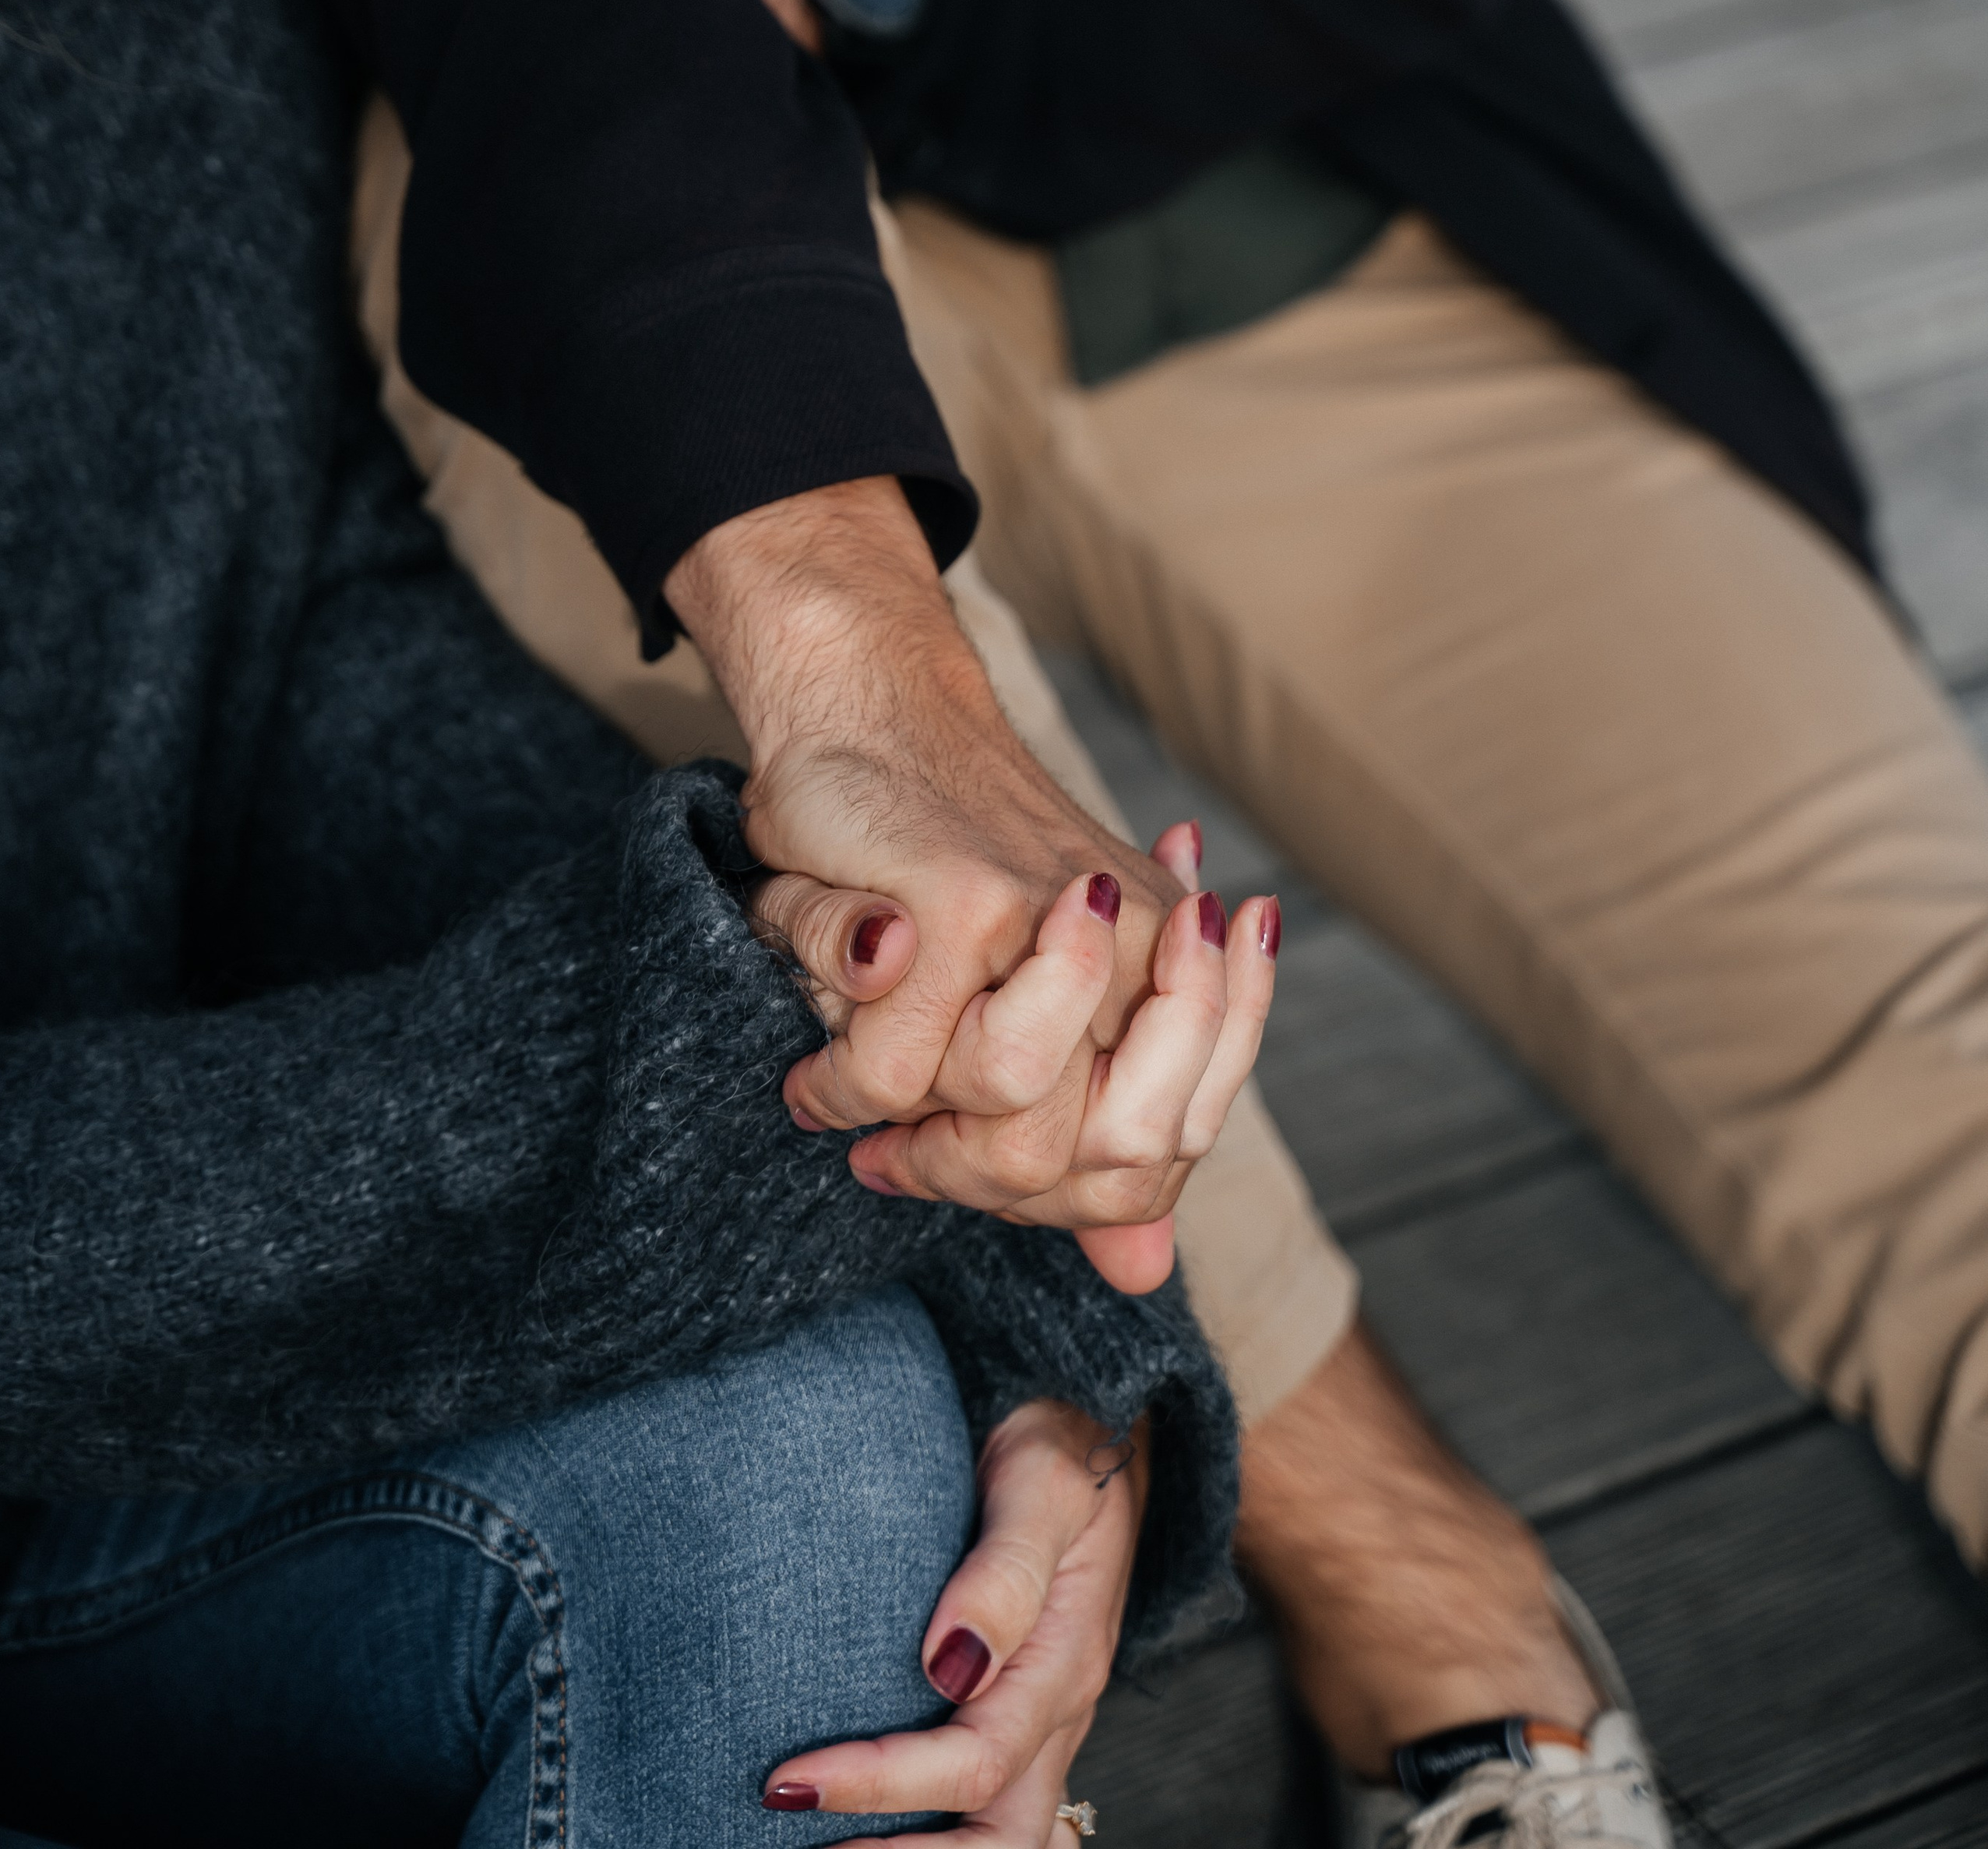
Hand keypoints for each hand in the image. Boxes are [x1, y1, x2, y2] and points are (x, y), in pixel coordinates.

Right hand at [667, 480, 1278, 1284]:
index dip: (1059, 1203)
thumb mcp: (1025, 1003)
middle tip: (902, 1148)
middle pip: (1096, 1153)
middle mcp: (1142, 940)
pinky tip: (815, 1044)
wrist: (869, 713)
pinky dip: (836, 1079)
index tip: (951, 1161)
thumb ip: (1090, 1131)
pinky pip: (893, 1070)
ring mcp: (1055, 920)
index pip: (1160, 1158)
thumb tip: (1145, 1275)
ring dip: (905, 1120)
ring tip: (852, 1084)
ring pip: (1007, 1111)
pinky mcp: (958, 903)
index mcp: (1173, 962)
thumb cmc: (938, 863)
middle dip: (976, 1174)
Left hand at [762, 1398, 1145, 1844]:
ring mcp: (1041, 1707)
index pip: (973, 1764)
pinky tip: (866, 1813)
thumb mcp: (1041, 1482)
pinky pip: (987, 1791)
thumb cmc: (1059, 1436)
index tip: (788, 1780)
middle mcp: (1057, 1703)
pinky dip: (930, 1822)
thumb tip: (950, 1666)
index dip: (880, 1785)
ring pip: (1000, 1828)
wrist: (1094, 1409)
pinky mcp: (1017, 1695)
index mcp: (1064, 1662)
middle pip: (1001, 1837)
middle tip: (802, 1841)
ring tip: (819, 1842)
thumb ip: (1004, 1572)